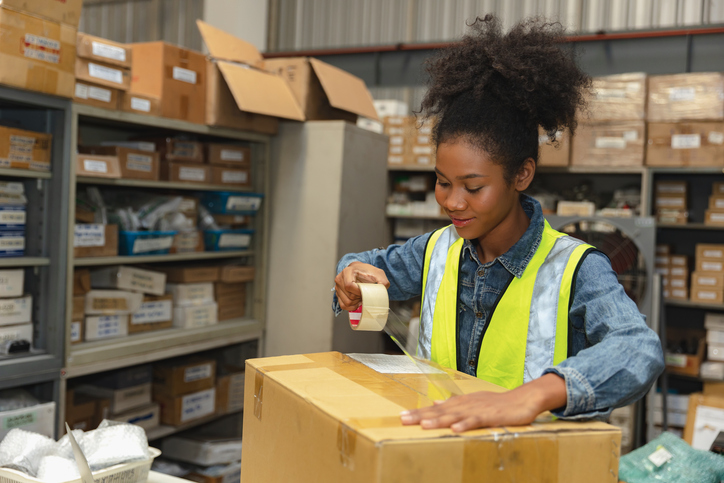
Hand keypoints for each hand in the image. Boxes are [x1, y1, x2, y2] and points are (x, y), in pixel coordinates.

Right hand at [334, 262, 389, 310]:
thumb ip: (383, 281)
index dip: (359, 292)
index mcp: (347, 272)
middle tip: (365, 294)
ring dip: (356, 303)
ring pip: (346, 302)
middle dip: (359, 298)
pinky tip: (357, 302)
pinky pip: (343, 305)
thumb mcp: (378, 273)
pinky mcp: (338, 294)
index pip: (349, 286)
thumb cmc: (367, 272)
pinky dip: (351, 306)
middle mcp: (340, 279)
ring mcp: (338, 287)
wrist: (359, 271)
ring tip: (361, 297)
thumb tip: (384, 288)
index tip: (365, 292)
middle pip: (349, 296)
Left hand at [400, 373, 566, 431]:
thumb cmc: (496, 403)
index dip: (419, 412)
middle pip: (440, 411)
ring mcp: (477, 410)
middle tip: (403, 420)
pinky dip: (466, 424)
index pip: (435, 408)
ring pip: (454, 415)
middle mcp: (465, 405)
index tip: (402, 416)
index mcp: (460, 403)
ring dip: (439, 420)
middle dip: (421, 416)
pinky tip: (456, 429)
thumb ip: (454, 404)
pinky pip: (476, 421)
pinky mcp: (491, 416)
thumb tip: (436, 404)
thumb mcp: (472, 402)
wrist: (522, 399)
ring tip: (424, 425)